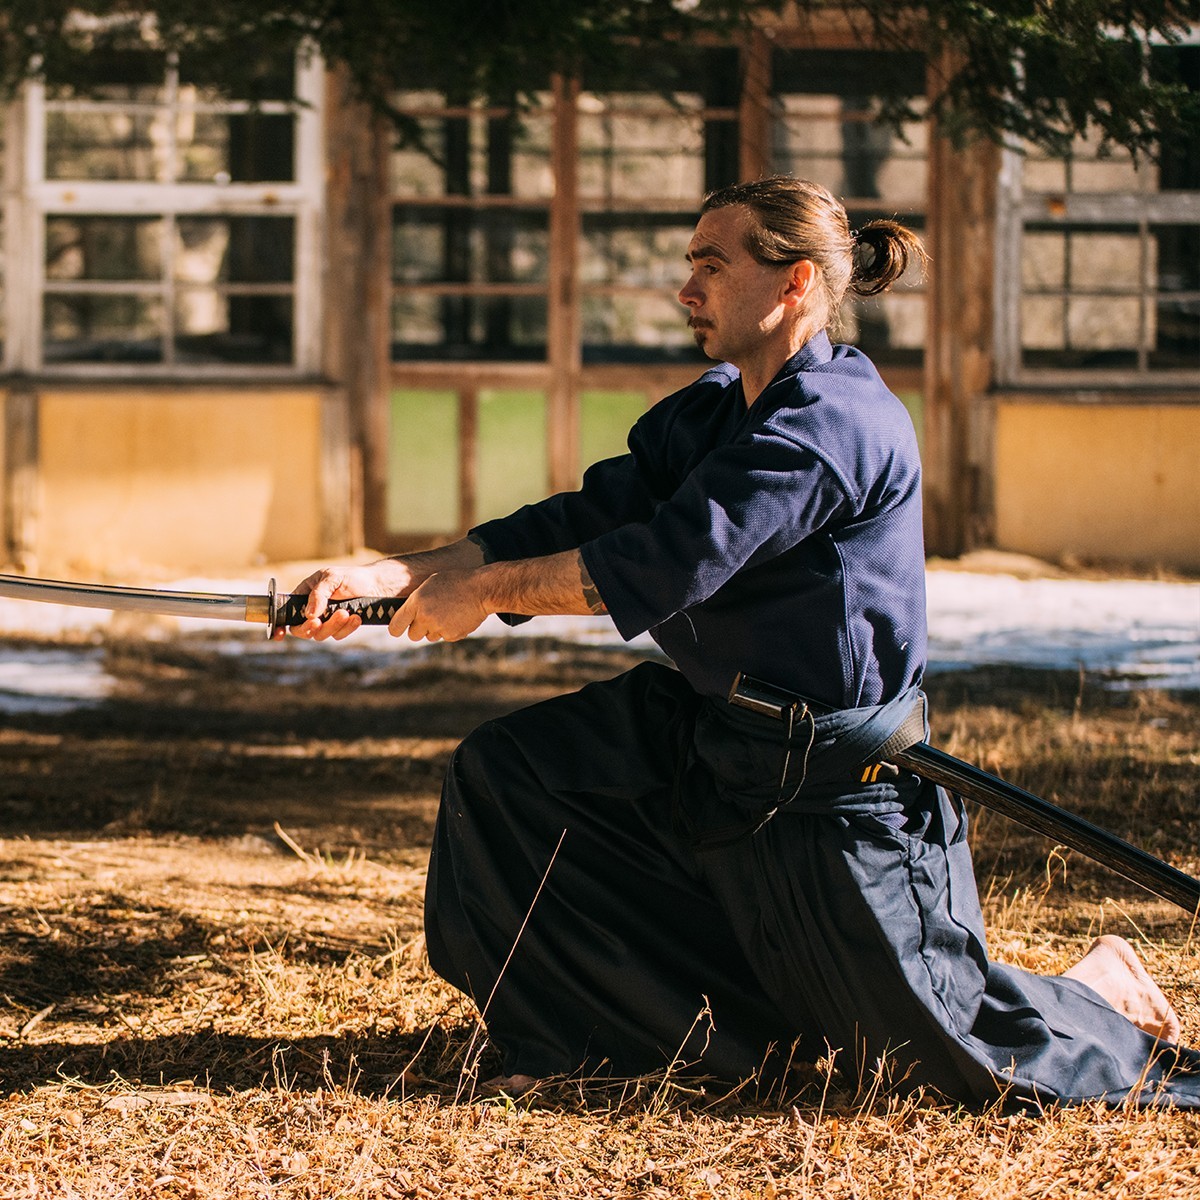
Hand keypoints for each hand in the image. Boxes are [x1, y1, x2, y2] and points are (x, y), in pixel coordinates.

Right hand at [279, 561, 414, 641]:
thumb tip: (308, 614)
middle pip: (301, 629)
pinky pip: (338, 635)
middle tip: (318, 621)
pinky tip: (356, 617)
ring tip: (346, 613)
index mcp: (304, 595)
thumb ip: (318, 594)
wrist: (377, 585)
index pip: (286, 613)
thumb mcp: (332, 578)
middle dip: (310, 628)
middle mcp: (312, 610)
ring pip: (320, 635)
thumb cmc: (352, 577)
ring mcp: (326, 621)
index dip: (280, 625)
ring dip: (332, 626)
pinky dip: (346, 628)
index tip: (279, 634)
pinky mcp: (341, 628)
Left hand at [388, 572, 488, 642]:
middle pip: (413, 635)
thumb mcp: (430, 584)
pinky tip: (457, 617)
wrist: (481, 590)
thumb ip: (416, 601)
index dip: (396, 629)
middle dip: (418, 629)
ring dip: (434, 629)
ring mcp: (439, 628)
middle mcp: (425, 618)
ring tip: (446, 613)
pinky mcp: (452, 635)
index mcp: (416, 603)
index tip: (398, 629)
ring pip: (430, 636)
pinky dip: (449, 630)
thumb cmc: (455, 582)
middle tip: (428, 618)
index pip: (395, 627)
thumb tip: (406, 616)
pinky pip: (445, 637)